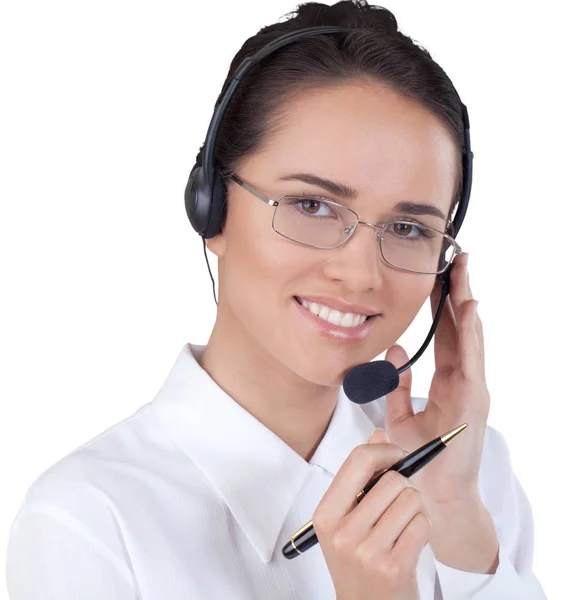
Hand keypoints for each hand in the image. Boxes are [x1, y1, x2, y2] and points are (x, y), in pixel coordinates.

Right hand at [314, 428, 428, 599]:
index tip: (396, 455)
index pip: (358, 460)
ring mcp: (367, 552)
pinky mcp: (394, 568)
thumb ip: (361, 474)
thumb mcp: (347, 517)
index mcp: (326, 513)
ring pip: (411, 500)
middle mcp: (342, 532)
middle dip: (404, 486)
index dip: (385, 450)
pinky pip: (422, 524)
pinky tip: (411, 540)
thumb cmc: (356, 559)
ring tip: (403, 523)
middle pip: (392, 479)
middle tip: (399, 501)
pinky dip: (423, 527)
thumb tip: (379, 433)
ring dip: (416, 508)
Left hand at [383, 252, 488, 506]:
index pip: (444, 333)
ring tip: (463, 272)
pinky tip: (468, 310)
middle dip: (457, 293)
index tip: (437, 275)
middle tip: (456, 259)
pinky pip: (470, 360)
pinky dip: (469, 335)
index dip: (441, 304)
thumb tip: (392, 351)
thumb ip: (397, 384)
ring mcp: (471, 388)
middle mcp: (462, 379)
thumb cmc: (421, 456)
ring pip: (469, 337)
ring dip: (465, 303)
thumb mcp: (400, 415)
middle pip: (460, 328)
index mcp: (446, 380)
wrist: (433, 492)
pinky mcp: (473, 401)